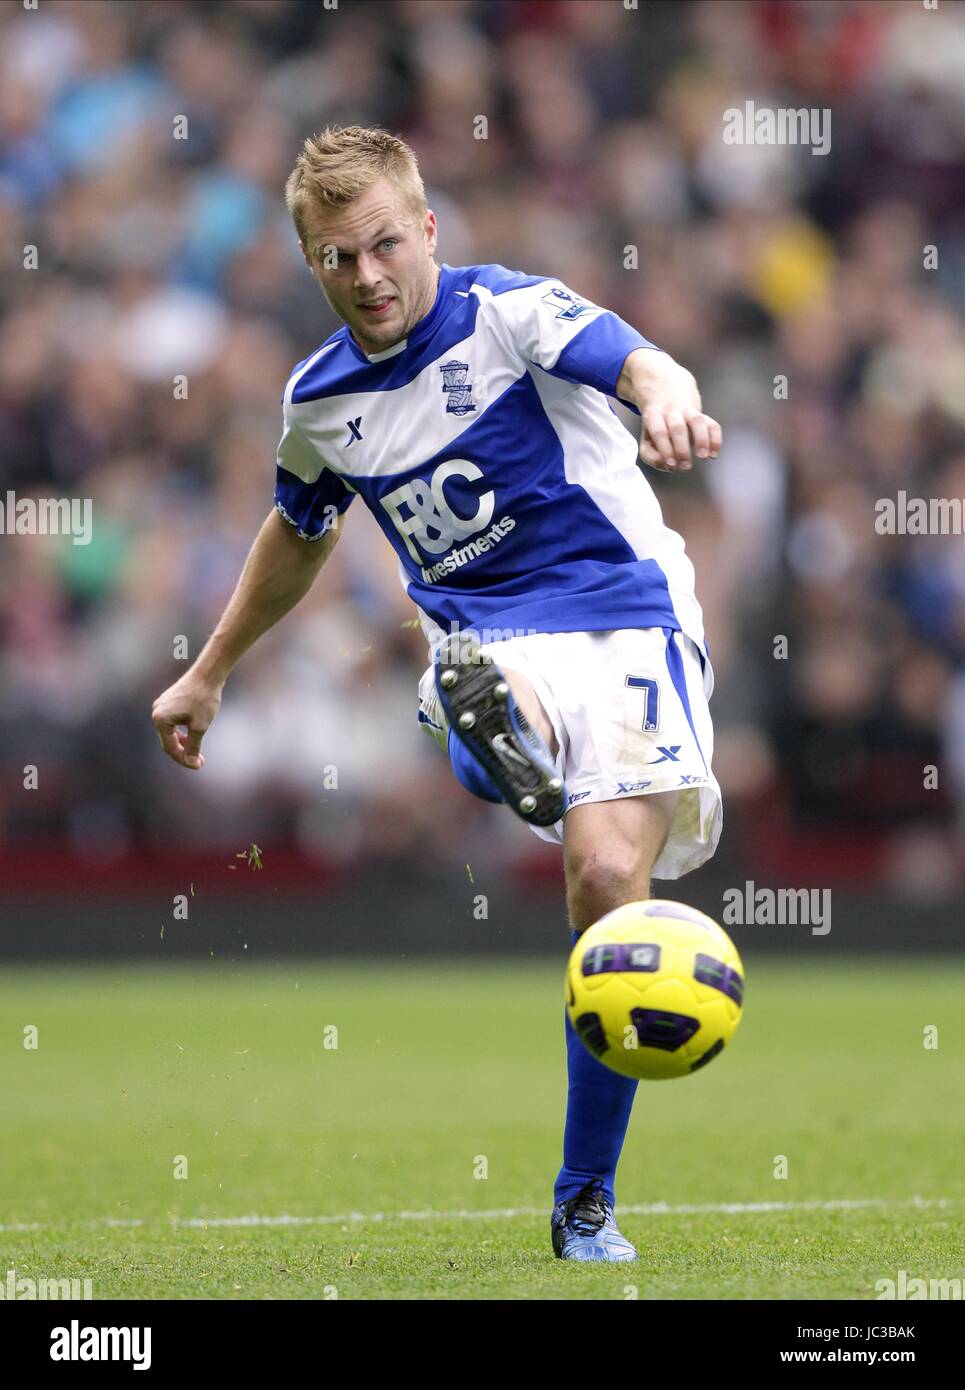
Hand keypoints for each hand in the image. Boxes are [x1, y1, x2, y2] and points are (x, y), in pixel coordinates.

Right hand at [151, 671, 222, 769]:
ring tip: (197, 751)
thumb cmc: (204, 699)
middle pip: (168, 740)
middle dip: (183, 752)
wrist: (208, 674)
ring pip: (170, 732)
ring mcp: (161, 706)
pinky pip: (172, 722)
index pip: (170, 747)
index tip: (198, 766)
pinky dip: (182, 731)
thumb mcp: (200, 727)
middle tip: (199, 761)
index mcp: (160, 719)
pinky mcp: (168, 702)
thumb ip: (193, 746)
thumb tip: (191, 762)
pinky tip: (193, 736)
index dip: (184, 759)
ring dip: (183, 742)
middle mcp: (157, 712)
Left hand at [618, 349, 721, 471]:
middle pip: (677, 427)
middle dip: (682, 448)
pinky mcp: (703, 416)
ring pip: (697, 421)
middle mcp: (672, 411)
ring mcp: (689, 411)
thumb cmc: (656, 425)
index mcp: (654, 415)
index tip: (671, 464)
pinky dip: (716, 439)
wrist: (666, 394)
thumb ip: (651, 456)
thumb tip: (668, 466)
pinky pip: (712, 425)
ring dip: (701, 439)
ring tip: (703, 456)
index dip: (665, 448)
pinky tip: (713, 454)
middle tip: (685, 466)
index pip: (659, 431)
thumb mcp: (646, 439)